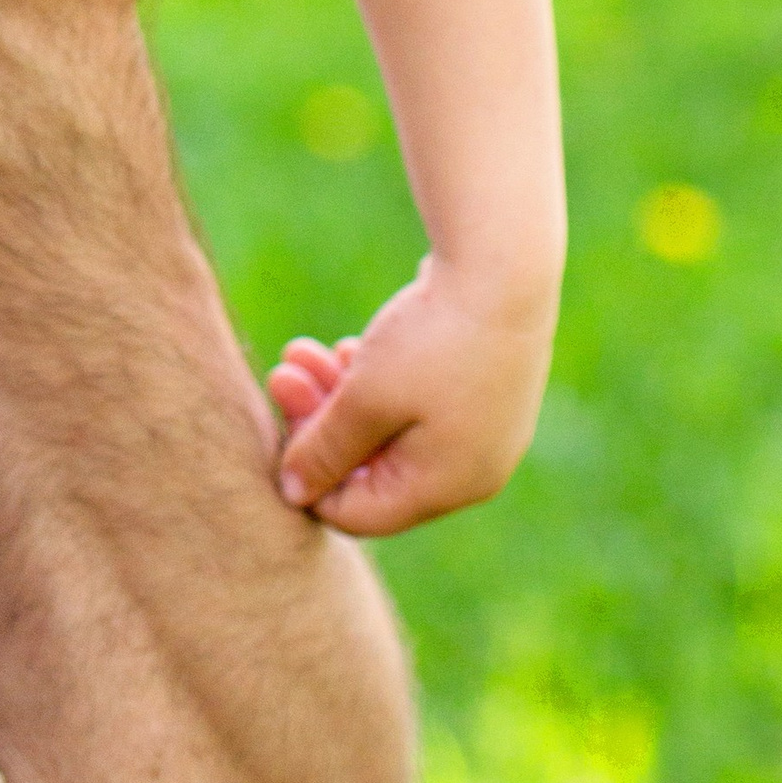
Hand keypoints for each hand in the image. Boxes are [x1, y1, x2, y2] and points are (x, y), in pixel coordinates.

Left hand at [268, 252, 554, 534]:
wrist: (503, 268)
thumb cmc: (432, 341)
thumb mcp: (365, 399)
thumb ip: (326, 451)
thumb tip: (294, 495)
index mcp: (446, 487)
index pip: (361, 514)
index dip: (311, 479)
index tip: (278, 425)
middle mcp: (472, 470)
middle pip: (374, 469)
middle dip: (319, 423)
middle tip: (281, 374)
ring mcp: (483, 430)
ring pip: (390, 430)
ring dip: (339, 395)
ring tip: (298, 352)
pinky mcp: (483, 389)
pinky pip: (416, 406)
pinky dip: (377, 383)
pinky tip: (347, 351)